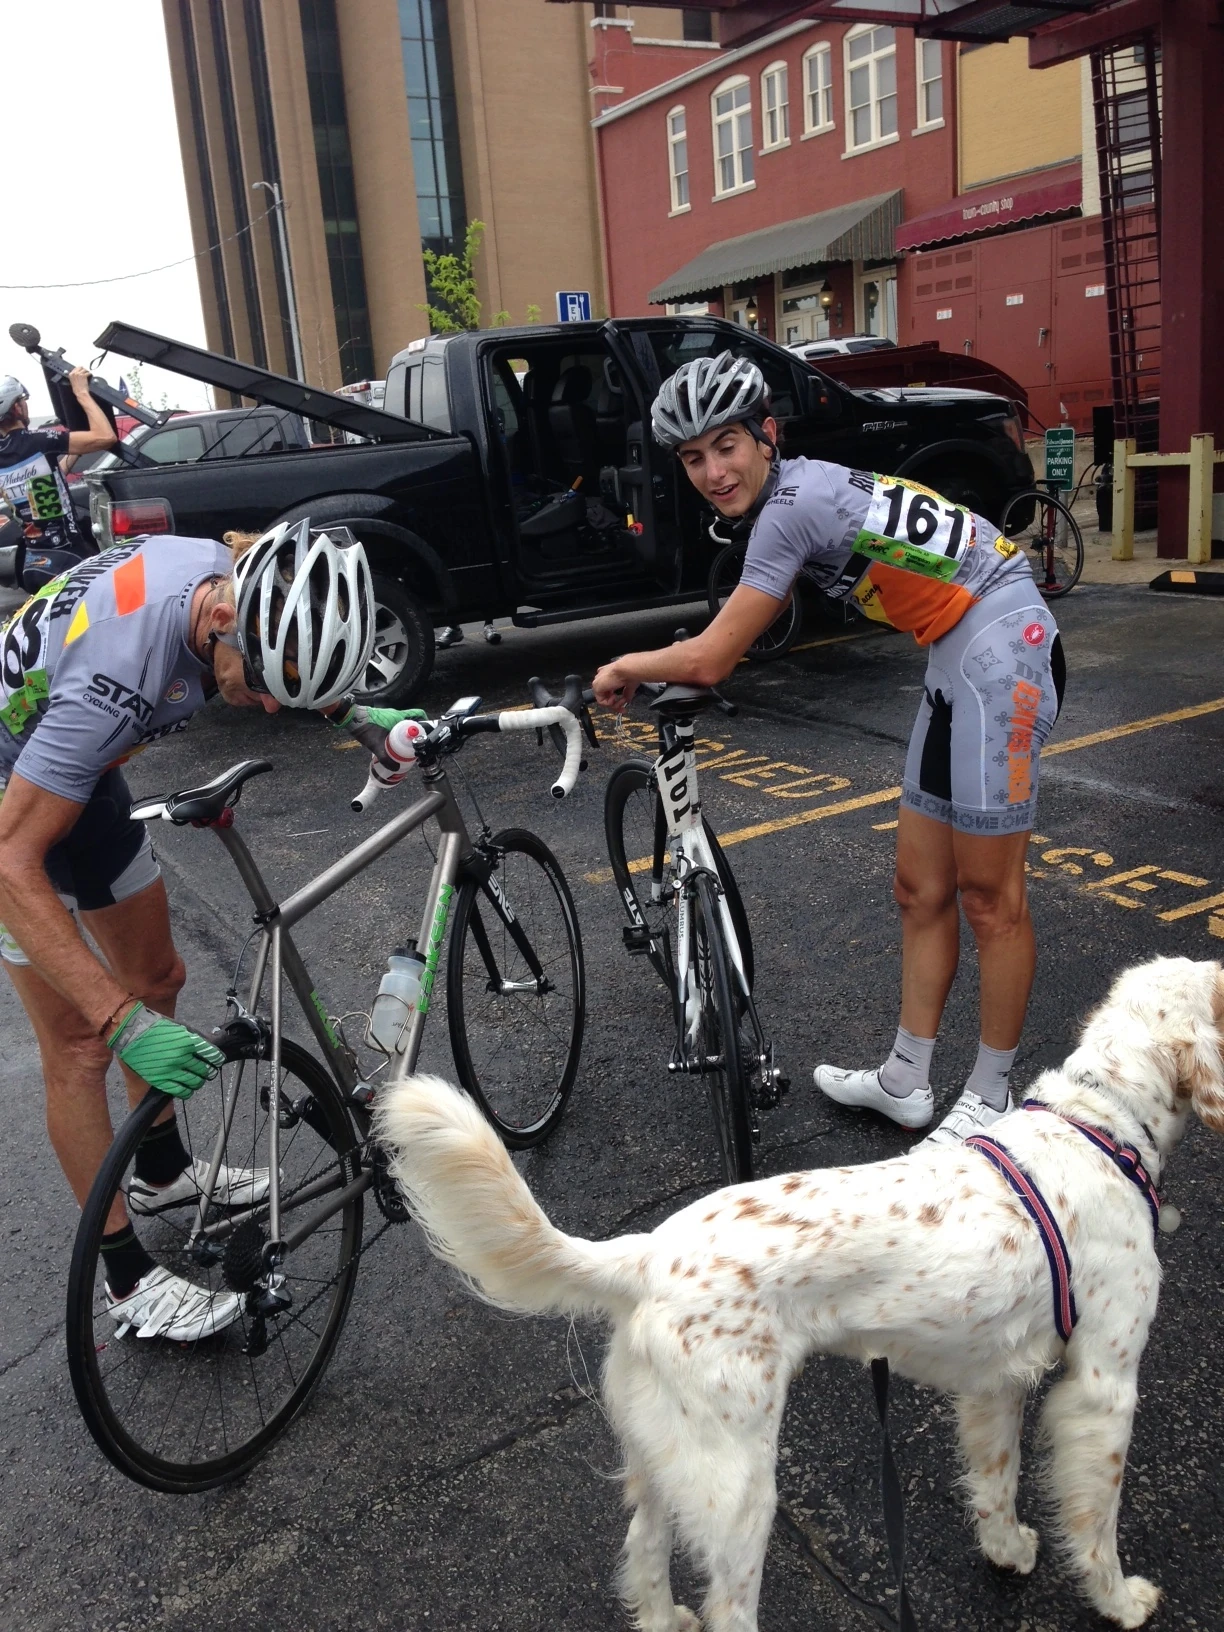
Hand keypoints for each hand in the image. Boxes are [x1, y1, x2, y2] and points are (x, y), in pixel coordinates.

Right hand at [68, 365, 92, 397]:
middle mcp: (74, 373)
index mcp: (70, 374)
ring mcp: (79, 374)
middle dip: (84, 370)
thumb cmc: (77, 389)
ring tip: (88, 375)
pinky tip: (90, 376)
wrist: (80, 393)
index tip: (82, 371)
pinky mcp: (84, 376)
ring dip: (87, 372)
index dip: (80, 370)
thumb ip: (74, 376)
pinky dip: (90, 374)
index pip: (76, 368)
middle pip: (81, 367)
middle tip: (86, 373)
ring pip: (85, 370)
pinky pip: (88, 373)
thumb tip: (78, 373)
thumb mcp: (73, 382)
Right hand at [108, 1002, 224, 1098]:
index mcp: (188, 1042)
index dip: (218, 1059)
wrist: (131, 1032)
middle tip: (209, 1069)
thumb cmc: (156, 1027)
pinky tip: (188, 1088)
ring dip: (199, 1081)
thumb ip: (196, 1038)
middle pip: (205, 1070)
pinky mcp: (159, 1080)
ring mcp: (170, 1070)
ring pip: (195, 1082)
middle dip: (209, 1070)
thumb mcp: (180, 1027)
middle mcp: (181, 1057)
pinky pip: (180, 1091)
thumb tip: (211, 1048)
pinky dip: (187, 1091)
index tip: (218, 1060)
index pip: (212, 1055)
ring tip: (198, 1078)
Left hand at [329, 701, 427, 766]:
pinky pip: (394, 724)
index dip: (425, 722)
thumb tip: (396, 768)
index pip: (418, 714)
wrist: (349, 717)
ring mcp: (388, 715)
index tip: (427, 733)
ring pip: (402, 723)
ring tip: (404, 746)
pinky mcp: (382, 718)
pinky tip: (392, 743)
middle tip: (415, 744)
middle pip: (411, 721)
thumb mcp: (376, 745)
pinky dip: (396, 732)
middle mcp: (395, 714)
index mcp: (398, 717)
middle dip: (415, 732)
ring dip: (405, 732)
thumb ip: (386, 758)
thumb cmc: (364, 727)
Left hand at [592, 659, 637, 711]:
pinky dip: (609, 703)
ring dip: (614, 704)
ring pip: (603, 699)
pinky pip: (601, 701)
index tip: (623, 702)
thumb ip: (626, 693)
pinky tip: (615, 697)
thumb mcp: (629, 685)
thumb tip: (627, 699)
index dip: (616, 698)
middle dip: (615, 704)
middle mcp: (602, 677)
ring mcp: (598, 682)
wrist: (628, 669)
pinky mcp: (596, 687)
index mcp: (608, 674)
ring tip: (621, 701)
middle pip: (606, 696)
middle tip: (622, 709)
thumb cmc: (630, 672)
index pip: (608, 690)